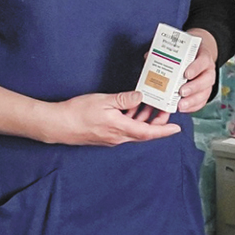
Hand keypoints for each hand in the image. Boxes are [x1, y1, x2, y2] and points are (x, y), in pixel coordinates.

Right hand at [45, 91, 181, 145]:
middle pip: (143, 132)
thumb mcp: (103, 101)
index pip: (148, 132)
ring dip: (142, 119)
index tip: (177, 129)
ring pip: (134, 130)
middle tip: (164, 109)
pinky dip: (131, 120)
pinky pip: (124, 130)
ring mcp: (111, 138)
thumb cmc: (77, 112)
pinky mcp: (104, 136)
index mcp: (120, 129)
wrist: (57, 125)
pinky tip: (129, 108)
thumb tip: (140, 96)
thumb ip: (124, 99)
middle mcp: (118, 137)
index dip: (164, 130)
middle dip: (156, 122)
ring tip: (148, 104)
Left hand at [127, 28, 218, 122]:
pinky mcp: (205, 93)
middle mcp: (208, 71)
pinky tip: (183, 109)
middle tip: (181, 92)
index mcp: (204, 57)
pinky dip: (192, 107)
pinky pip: (201, 102)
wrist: (198, 57)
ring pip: (204, 93)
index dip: (196, 68)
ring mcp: (208, 83)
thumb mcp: (181, 50)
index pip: (203, 61)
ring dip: (192, 100)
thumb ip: (166, 53)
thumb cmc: (188, 54)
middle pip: (206, 80)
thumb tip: (148, 56)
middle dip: (193, 87)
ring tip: (180, 105)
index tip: (186, 74)